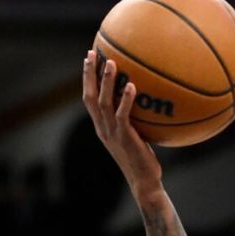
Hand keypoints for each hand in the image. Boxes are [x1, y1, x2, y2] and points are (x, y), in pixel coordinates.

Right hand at [81, 50, 162, 197]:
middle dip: (89, 74)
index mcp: (102, 127)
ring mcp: (112, 133)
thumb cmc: (143, 160)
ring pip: (103, 102)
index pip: (89, 99)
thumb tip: (147, 102)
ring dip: (106, 82)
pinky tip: (131, 86)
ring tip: (112, 63)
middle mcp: (103, 128)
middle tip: (92, 53)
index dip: (87, 79)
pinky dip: (125, 100)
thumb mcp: (135, 137)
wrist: (144, 181)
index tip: (89, 59)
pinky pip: (123, 115)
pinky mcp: (124, 137)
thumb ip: (134, 120)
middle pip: (89, 96)